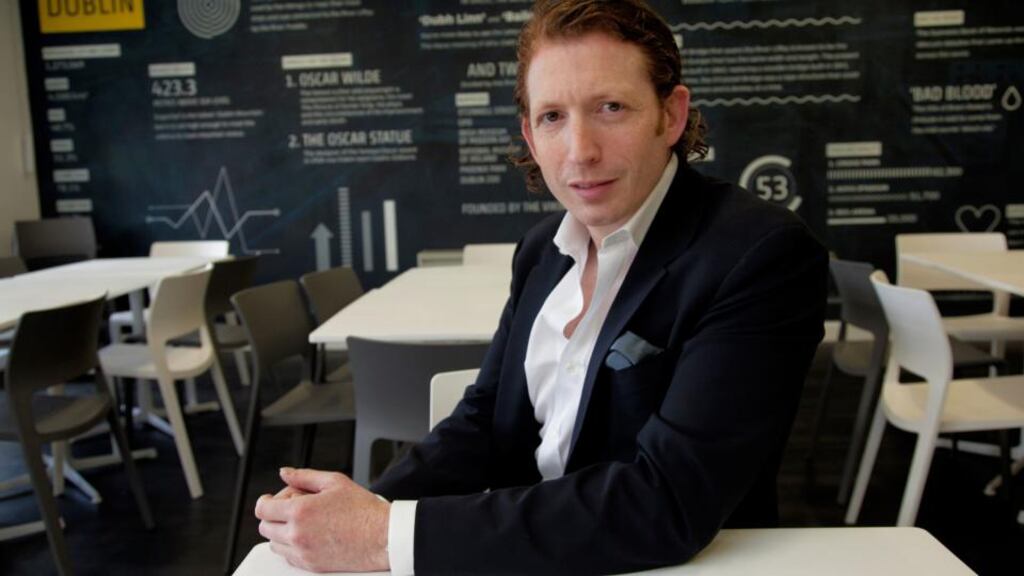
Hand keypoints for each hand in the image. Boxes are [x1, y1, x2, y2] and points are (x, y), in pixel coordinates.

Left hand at [255, 467, 390, 572]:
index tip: (270, 500)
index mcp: (301, 511)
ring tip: (302, 523)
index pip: (263, 509)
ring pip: (273, 544)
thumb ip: (304, 476)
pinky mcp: (311, 566)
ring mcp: (303, 552)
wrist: (382, 536)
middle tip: (291, 508)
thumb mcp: (334, 482)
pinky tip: (309, 535)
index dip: (265, 501)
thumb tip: (285, 473)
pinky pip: (288, 557)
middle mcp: (297, 534)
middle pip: (265, 527)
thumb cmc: (363, 510)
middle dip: (273, 515)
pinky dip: (292, 546)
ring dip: (280, 532)